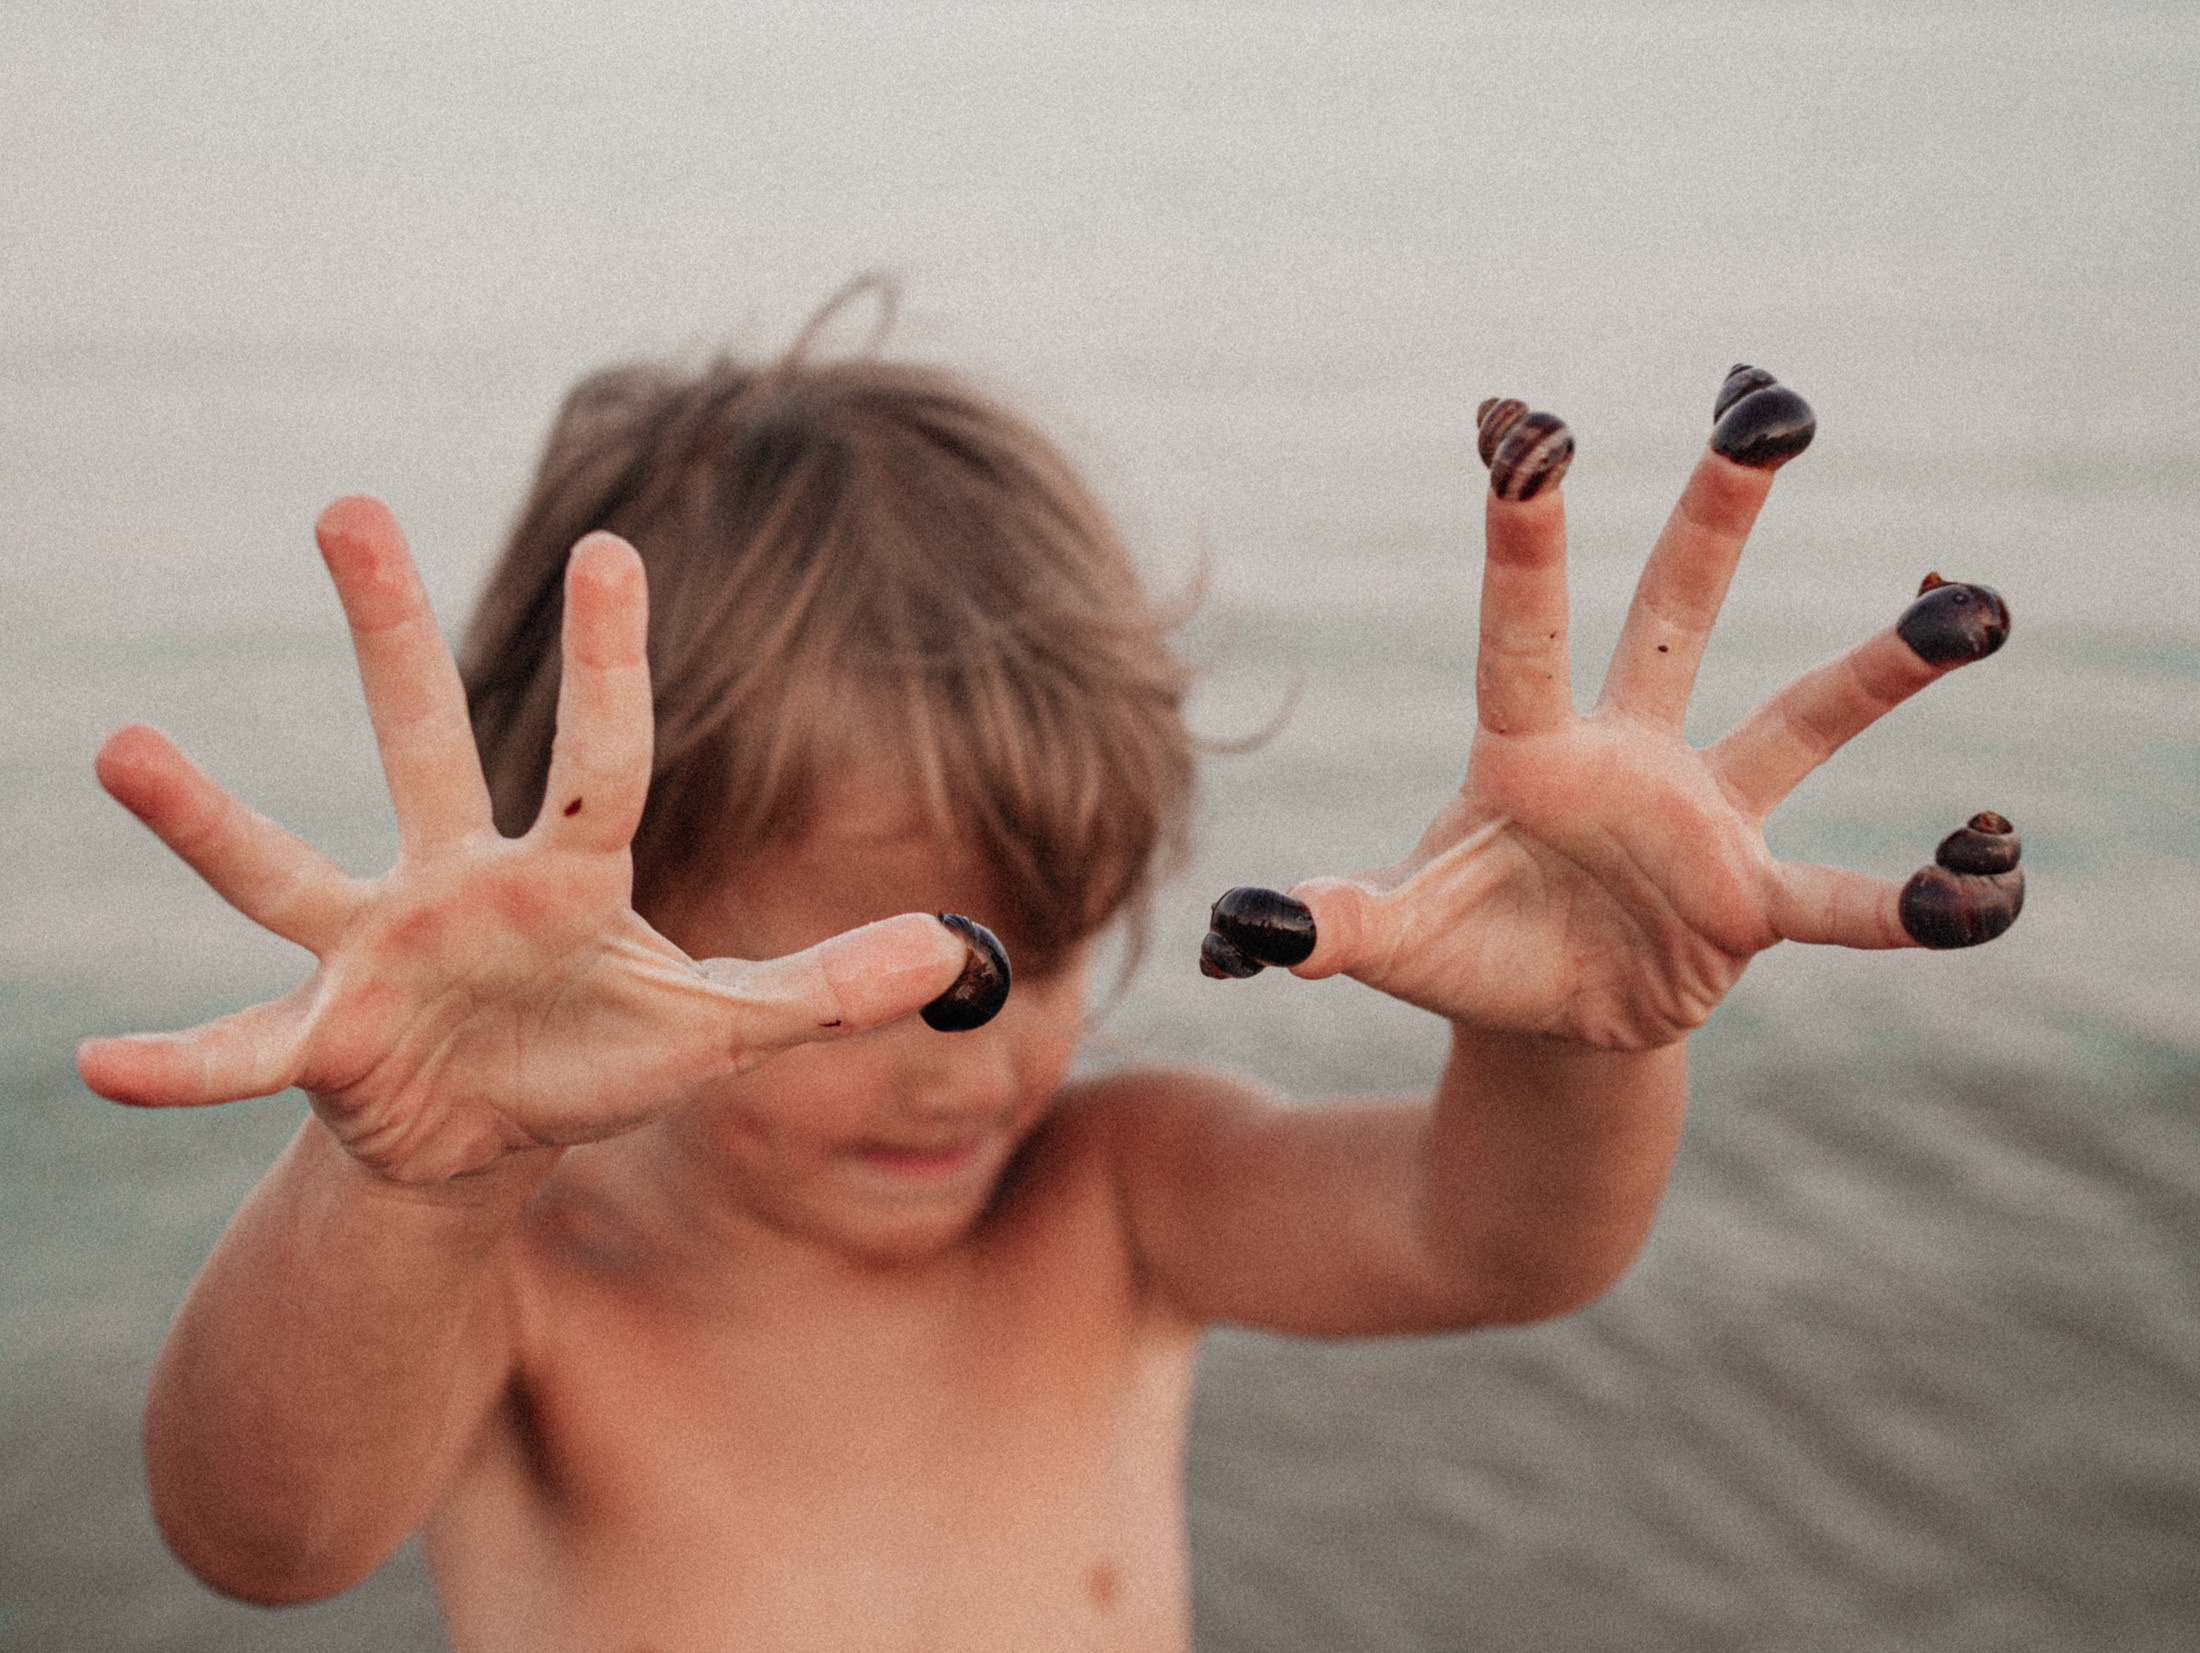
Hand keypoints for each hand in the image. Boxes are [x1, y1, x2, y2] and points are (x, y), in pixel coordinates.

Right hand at [76, 497, 985, 1182]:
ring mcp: (379, 949)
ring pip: (291, 867)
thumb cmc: (605, 1057)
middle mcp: (460, 880)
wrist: (498, 1139)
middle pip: (424, 737)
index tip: (609, 548)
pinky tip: (101, 1066)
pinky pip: (243, 1046)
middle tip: (347, 505)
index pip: (603, 757)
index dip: (609, 662)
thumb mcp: (723, 1032)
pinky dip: (180, 1062)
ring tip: (126, 750)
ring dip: (210, 817)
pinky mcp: (324, 1037)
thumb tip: (955, 949)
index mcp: (570, 871)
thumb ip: (827, 987)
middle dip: (391, 628)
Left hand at [1199, 369, 2020, 1050]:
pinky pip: (1841, 895)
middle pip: (1675, 611)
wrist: (1543, 1015)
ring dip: (1881, 668)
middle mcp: (1624, 753)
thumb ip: (1332, 924)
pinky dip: (1912, 900)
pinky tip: (1987, 879)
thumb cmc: (1463, 948)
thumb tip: (1241, 930)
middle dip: (1719, 513)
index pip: (1521, 627)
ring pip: (1798, 717)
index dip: (1525, 533)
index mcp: (1522, 749)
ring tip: (1975, 609)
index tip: (1525, 424)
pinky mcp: (1751, 897)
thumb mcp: (1395, 939)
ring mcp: (1701, 815)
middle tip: (1770, 402)